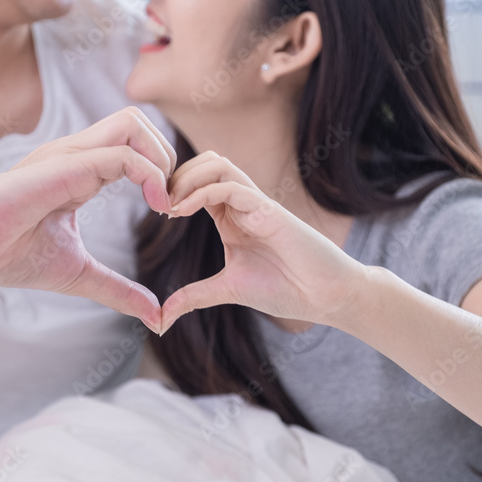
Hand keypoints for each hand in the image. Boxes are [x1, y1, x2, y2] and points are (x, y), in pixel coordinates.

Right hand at [0, 107, 175, 330]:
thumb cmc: (6, 255)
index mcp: (81, 171)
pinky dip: (150, 174)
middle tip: (171, 202)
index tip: (169, 213)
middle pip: (139, 121)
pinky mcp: (62, 167)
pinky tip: (156, 206)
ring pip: (133, 123)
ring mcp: (68, 155)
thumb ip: (118, 290)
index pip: (135, 144)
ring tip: (164, 203)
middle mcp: (77, 154)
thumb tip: (157, 317)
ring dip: (162, 158)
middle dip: (169, 154)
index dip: (163, 171)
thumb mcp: (78, 274)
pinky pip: (120, 153)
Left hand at [161, 152, 365, 332]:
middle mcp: (243, 203)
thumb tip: (161, 319)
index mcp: (232, 216)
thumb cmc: (285, 289)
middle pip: (205, 163)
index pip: (198, 182)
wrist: (325, 297)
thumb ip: (194, 297)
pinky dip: (202, 193)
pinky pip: (231, 188)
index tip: (157, 211)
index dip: (174, 189)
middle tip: (158, 203)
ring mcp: (257, 204)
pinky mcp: (269, 211)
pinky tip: (182, 211)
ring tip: (170, 205)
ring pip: (218, 164)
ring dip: (188, 178)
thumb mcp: (227, 290)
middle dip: (176, 176)